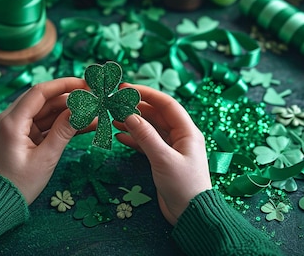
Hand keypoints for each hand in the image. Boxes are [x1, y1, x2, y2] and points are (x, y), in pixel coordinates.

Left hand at [0, 77, 86, 203]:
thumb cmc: (19, 184)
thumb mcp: (46, 158)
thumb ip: (64, 131)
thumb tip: (82, 109)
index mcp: (12, 122)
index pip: (40, 92)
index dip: (64, 85)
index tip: (86, 84)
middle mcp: (11, 119)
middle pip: (45, 100)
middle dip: (71, 99)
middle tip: (95, 99)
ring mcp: (17, 127)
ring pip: (47, 112)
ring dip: (70, 113)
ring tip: (95, 114)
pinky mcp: (23, 135)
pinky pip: (45, 124)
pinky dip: (63, 125)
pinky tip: (85, 125)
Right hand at [114, 84, 210, 224]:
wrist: (190, 215)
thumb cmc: (183, 186)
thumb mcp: (163, 159)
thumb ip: (146, 136)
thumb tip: (129, 115)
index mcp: (187, 131)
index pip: (166, 104)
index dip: (146, 94)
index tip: (126, 88)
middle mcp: (180, 136)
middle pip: (156, 114)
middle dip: (136, 108)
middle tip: (115, 103)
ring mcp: (171, 148)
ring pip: (150, 129)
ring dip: (133, 123)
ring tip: (113, 118)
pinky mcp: (163, 160)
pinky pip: (147, 143)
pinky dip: (134, 139)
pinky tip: (119, 136)